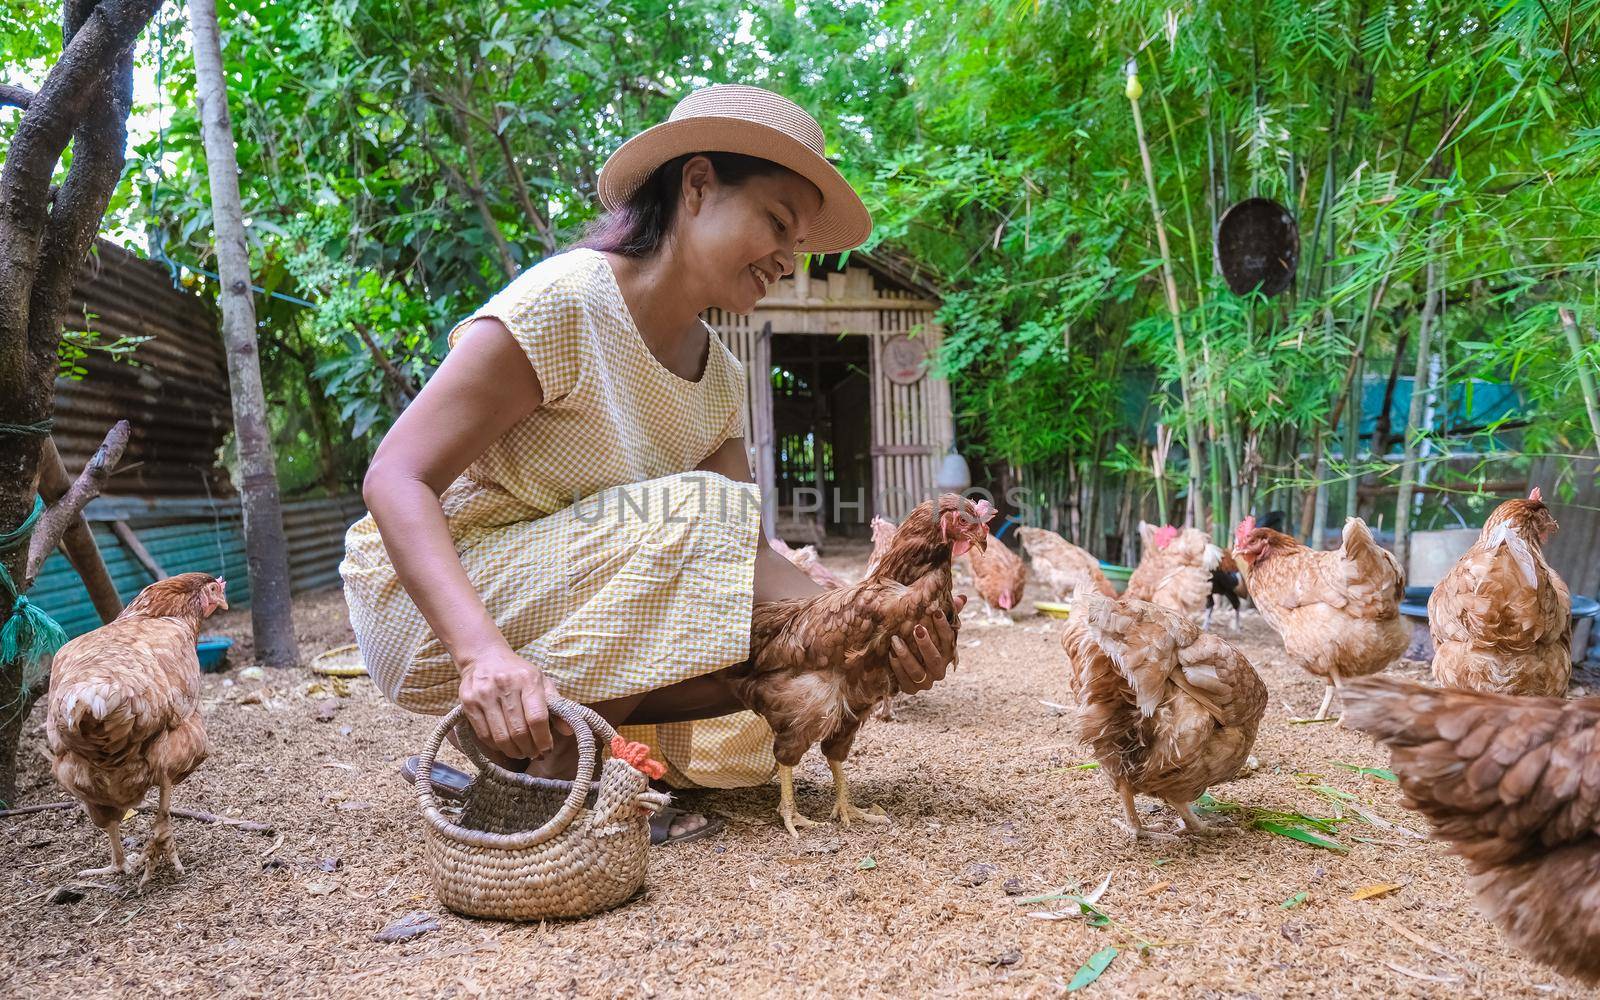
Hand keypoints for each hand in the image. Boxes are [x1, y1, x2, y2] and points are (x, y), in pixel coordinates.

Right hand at [458, 645, 565, 759]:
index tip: (547, 748)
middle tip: (535, 754)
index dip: (543, 739)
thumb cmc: (518, 672)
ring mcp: (484, 695)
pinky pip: (484, 735)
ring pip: (501, 737)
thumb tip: (570, 730)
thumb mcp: (542, 681)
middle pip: (519, 731)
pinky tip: (505, 746)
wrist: (484, 657)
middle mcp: (505, 686)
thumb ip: (557, 704)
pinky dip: (497, 746)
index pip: (537, 718)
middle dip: (530, 749)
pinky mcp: (469, 704)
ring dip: (514, 751)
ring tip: (522, 752)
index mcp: (528, 680)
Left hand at [888, 594, 965, 692]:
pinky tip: (890, 654)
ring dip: (907, 656)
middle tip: (916, 628)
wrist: (904, 665)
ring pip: (918, 672)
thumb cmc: (921, 639)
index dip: (944, 626)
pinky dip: (897, 668)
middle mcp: (939, 670)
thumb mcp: (932, 626)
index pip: (950, 640)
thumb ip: (947, 613)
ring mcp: (926, 682)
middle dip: (926, 644)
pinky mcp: (911, 689)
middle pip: (935, 659)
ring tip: (896, 640)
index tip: (935, 612)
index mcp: (947, 654)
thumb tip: (962, 597)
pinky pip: (904, 681)